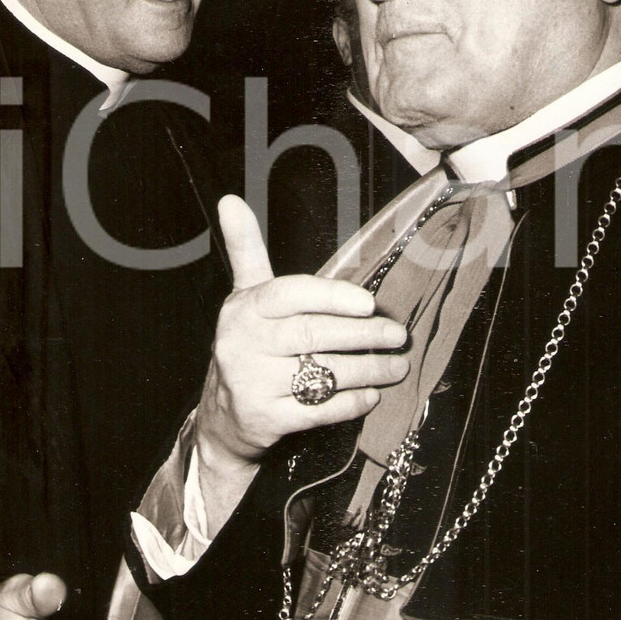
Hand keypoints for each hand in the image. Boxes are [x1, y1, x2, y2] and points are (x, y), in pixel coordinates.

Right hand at [196, 196, 408, 525]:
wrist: (223, 417)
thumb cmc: (248, 344)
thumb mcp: (245, 296)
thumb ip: (246, 249)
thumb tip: (231, 200)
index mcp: (244, 308)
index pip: (290, 295)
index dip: (332, 297)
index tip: (369, 303)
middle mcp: (243, 344)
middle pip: (313, 335)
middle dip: (363, 335)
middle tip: (398, 334)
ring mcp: (252, 384)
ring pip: (321, 373)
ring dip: (368, 370)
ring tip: (397, 365)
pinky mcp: (265, 419)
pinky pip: (319, 410)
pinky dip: (350, 402)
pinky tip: (371, 394)